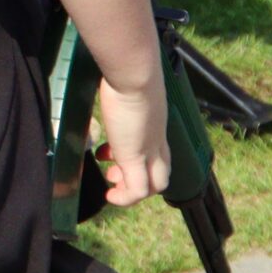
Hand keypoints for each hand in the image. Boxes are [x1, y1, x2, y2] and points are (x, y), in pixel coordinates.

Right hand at [92, 77, 170, 208]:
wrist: (135, 76)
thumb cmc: (127, 73)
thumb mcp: (125, 83)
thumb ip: (122, 86)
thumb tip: (111, 74)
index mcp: (155, 125)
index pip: (158, 153)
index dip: (142, 160)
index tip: (113, 155)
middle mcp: (156, 141)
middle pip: (161, 174)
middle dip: (141, 182)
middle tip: (113, 176)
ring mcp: (148, 151)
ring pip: (154, 184)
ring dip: (133, 191)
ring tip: (111, 189)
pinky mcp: (135, 157)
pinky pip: (137, 190)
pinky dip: (125, 199)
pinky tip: (110, 197)